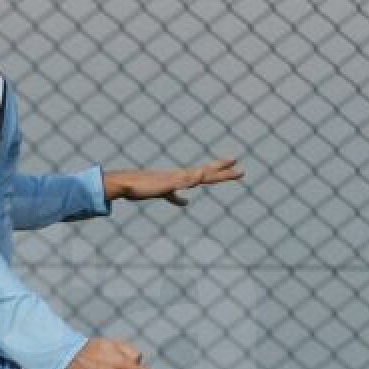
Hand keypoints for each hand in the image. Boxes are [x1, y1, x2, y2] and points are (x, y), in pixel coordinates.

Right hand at [103, 157, 242, 206]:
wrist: (126, 184)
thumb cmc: (143, 188)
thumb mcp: (165, 194)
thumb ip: (176, 198)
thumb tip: (187, 203)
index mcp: (182, 178)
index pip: (206, 174)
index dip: (220, 170)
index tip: (235, 165)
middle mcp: (181, 176)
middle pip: (207, 173)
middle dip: (224, 172)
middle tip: (242, 171)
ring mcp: (174, 179)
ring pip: (198, 175)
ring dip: (213, 172)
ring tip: (229, 165)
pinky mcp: (166, 184)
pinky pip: (182, 181)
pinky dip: (193, 177)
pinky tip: (201, 175)